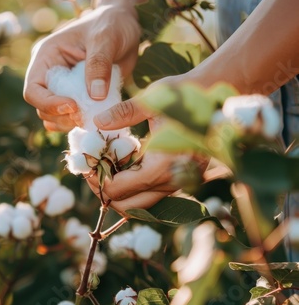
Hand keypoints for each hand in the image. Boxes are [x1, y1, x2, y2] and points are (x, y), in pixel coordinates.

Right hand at [23, 5, 140, 131]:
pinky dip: (79, 124)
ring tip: (92, 116)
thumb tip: (94, 95)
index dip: (49, 103)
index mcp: (46, 57)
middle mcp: (49, 74)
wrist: (124, 26)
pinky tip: (95, 118)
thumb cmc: (112, 25)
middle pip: (42, 108)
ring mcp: (62, 88)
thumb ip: (99, 64)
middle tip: (87, 115)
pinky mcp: (76, 97)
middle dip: (61, 116)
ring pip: (53, 117)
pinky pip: (69, 119)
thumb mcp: (106, 38)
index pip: (33, 89)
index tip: (74, 106)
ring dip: (70, 123)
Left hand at [88, 77, 207, 214]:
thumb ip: (123, 112)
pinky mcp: (179, 180)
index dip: (97, 180)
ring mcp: (177, 184)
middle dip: (105, 191)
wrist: (217, 99)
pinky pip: (150, 195)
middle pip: (127, 207)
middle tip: (92, 170)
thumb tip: (98, 123)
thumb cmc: (185, 97)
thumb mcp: (152, 100)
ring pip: (139, 204)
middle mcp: (171, 182)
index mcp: (162, 166)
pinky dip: (133, 187)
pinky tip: (124, 165)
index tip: (87, 164)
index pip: (119, 189)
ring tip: (106, 168)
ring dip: (120, 192)